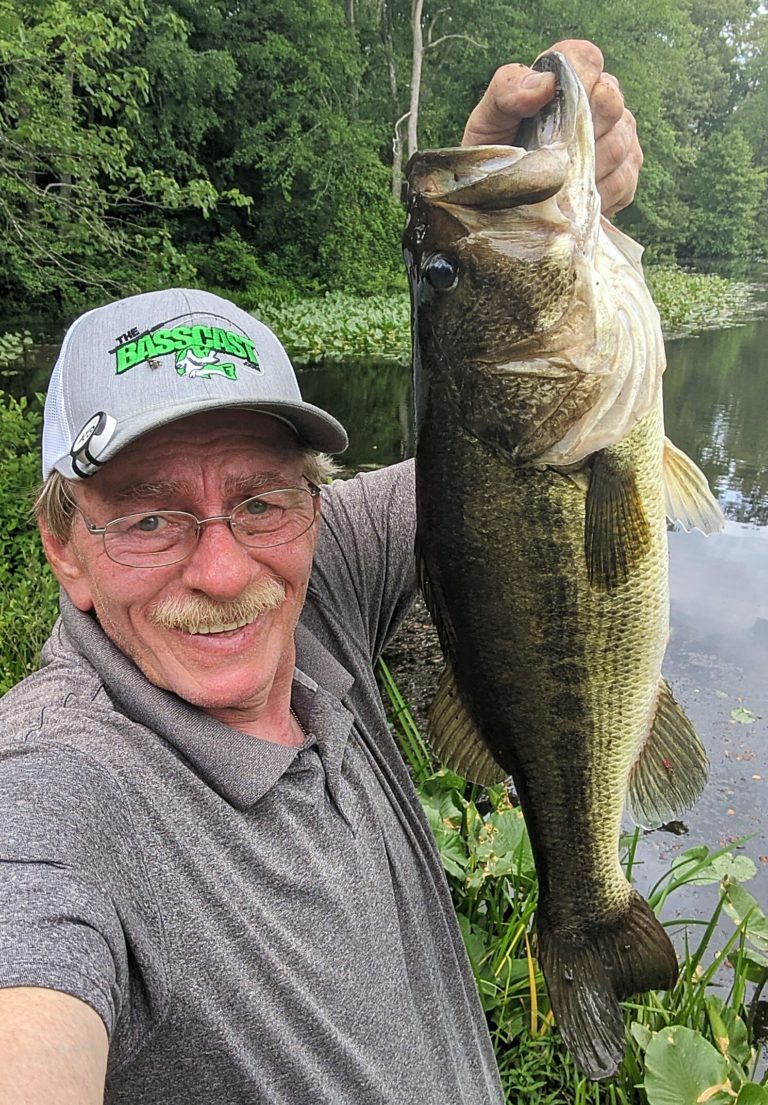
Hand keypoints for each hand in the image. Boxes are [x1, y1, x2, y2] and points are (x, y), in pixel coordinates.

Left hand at [461, 40, 641, 216]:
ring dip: (586, 170)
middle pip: (611, 104)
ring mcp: (619, 136)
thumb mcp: (488, 120)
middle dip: (579, 134)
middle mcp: (600, 100)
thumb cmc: (495, 155)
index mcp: (566, 77)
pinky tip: (573, 201)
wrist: (500, 202)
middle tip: (549, 158)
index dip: (575, 81)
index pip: (586, 59)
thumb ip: (507, 89)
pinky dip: (597, 194)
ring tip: (557, 185)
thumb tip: (545, 83)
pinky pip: (624, 181)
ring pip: (619, 144)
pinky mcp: (626, 174)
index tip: (552, 114)